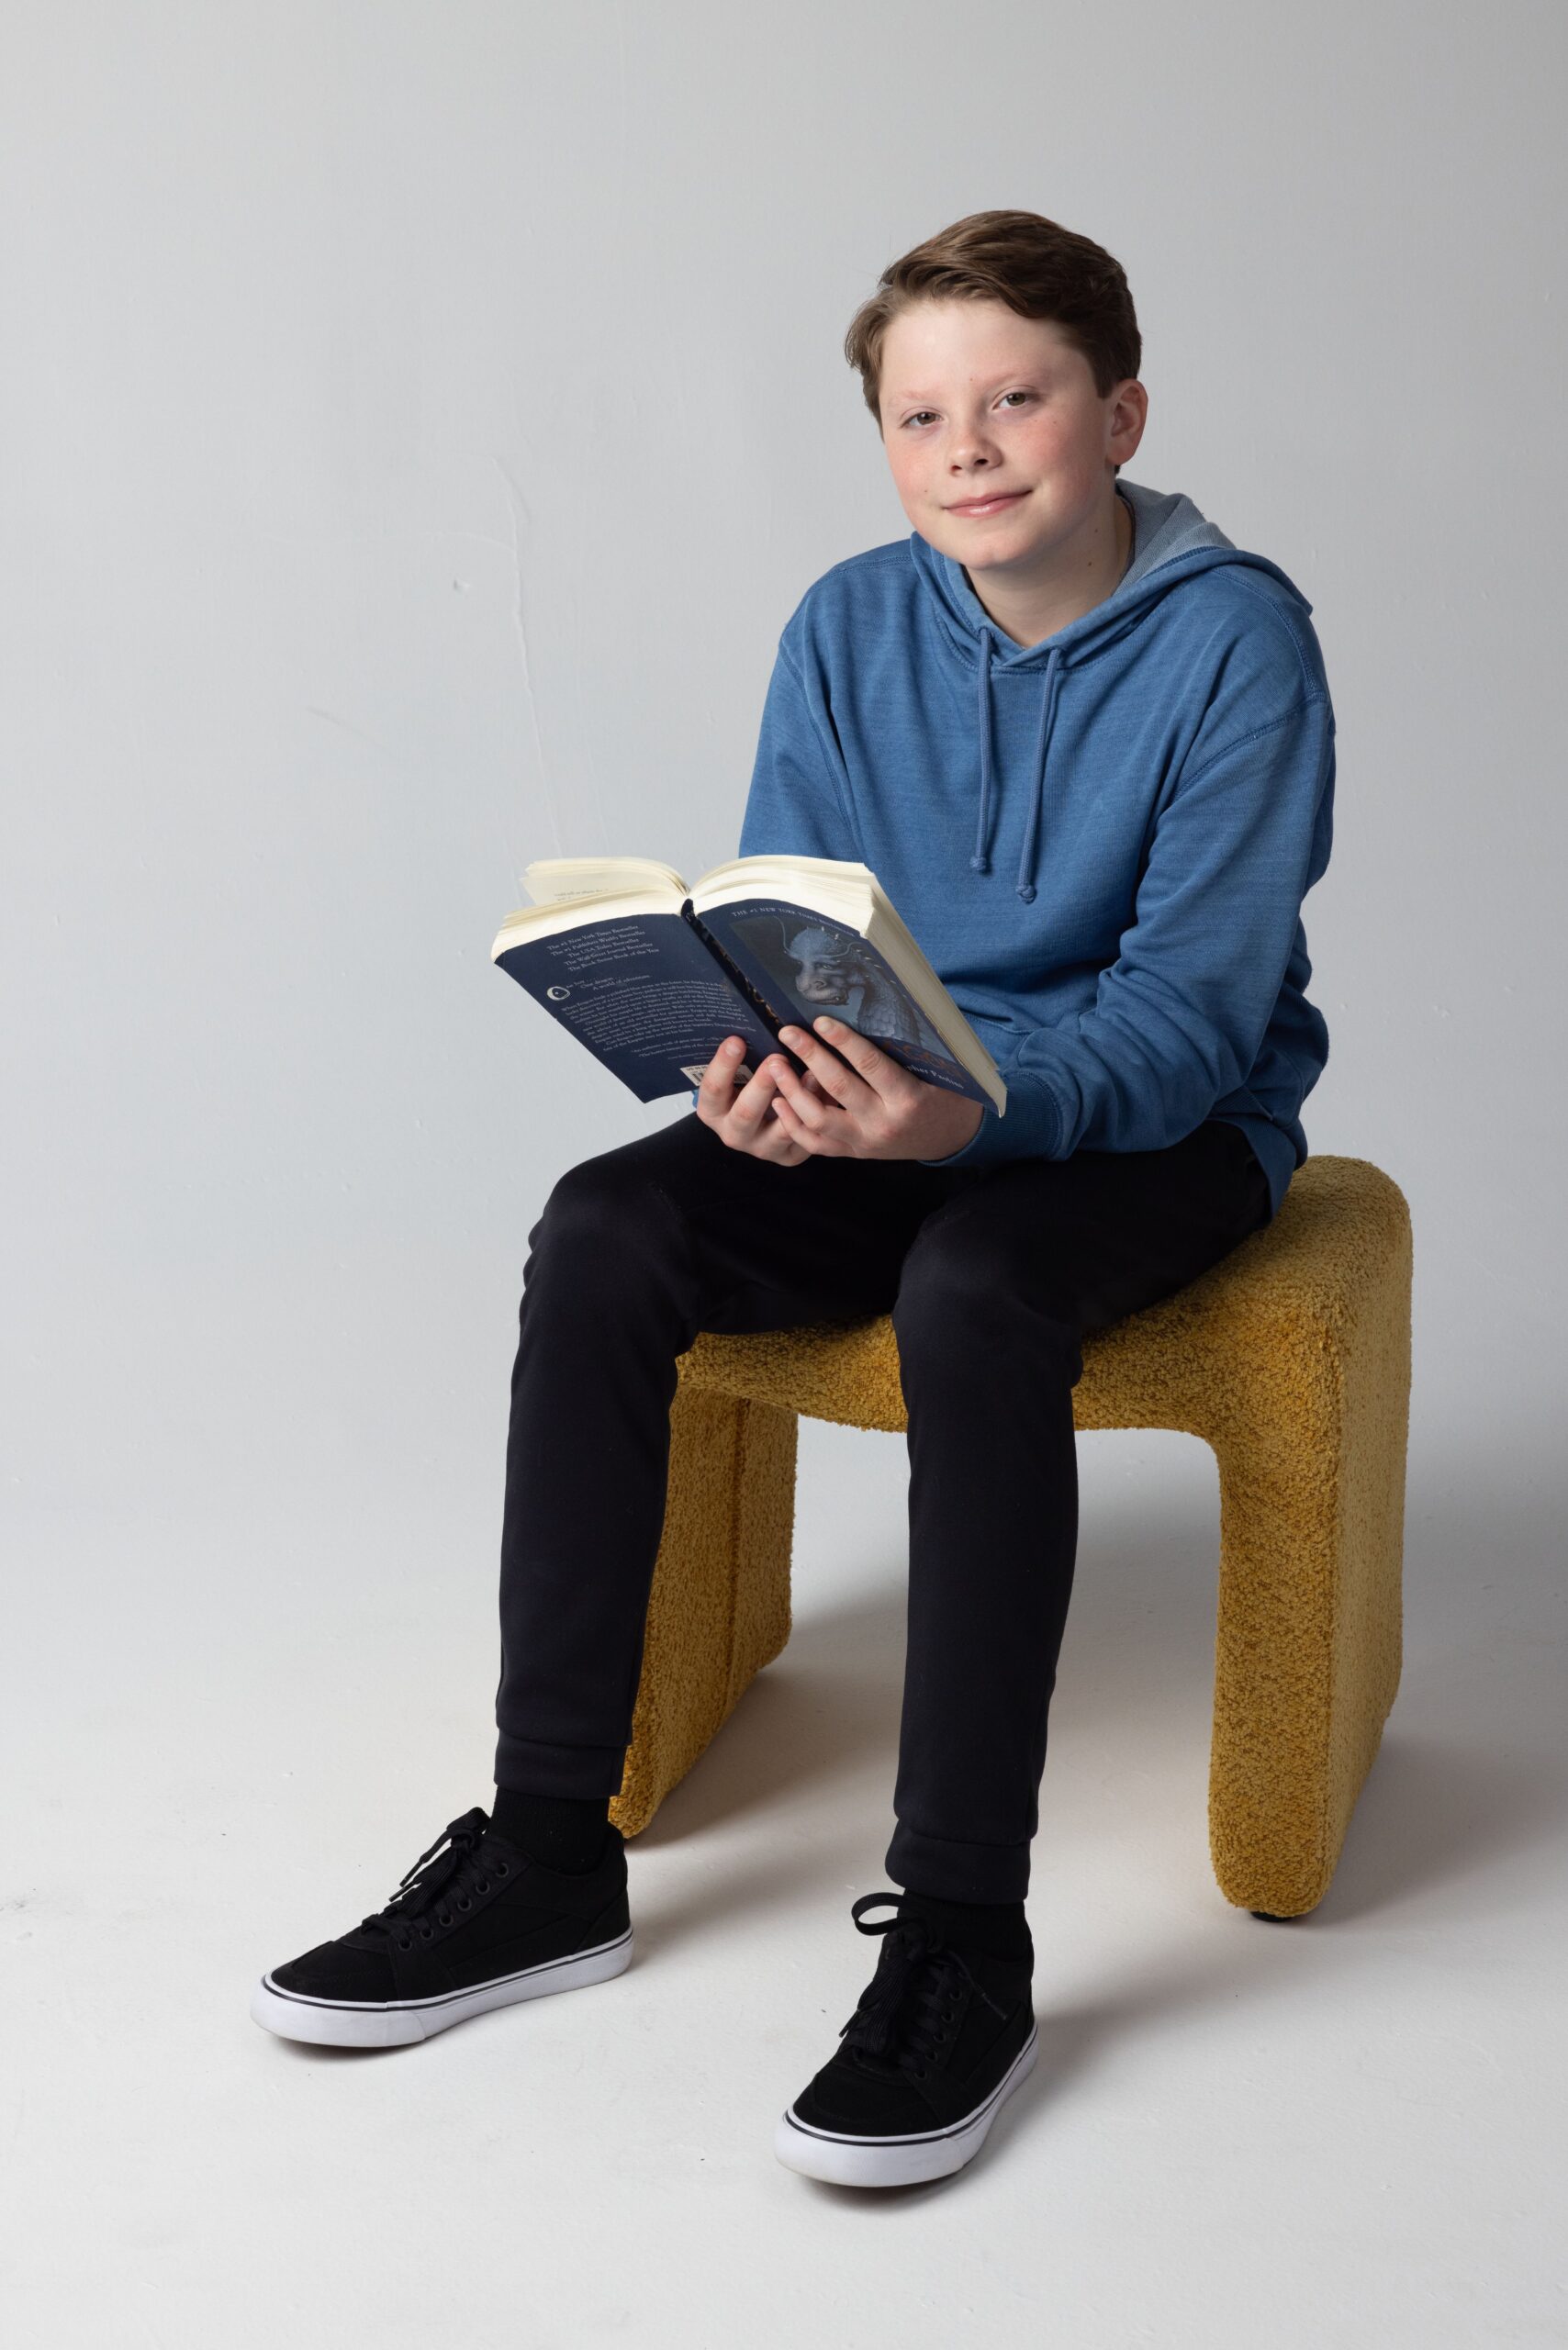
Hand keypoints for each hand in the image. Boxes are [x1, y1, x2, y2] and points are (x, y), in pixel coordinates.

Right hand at [694, 1036, 834, 1164]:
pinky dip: (817, 1111)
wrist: (762, 1124)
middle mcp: (734, 1133)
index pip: (712, 1090)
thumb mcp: (737, 1074)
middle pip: (746, 1113)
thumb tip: (752, 1020)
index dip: (724, 1066)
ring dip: (797, 1100)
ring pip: (781, 1129)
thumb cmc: (746, 1087)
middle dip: (762, 1085)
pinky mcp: (789, 1157)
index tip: (737, 1040)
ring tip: (810, 1073)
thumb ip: (741, 1057)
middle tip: (777, 1059)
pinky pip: (804, 1137)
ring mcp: (762, 1149)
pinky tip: (827, 1091)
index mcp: (713, 1111)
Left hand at [763, 1017, 985, 1160]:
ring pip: (818, 1119)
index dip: (843, 1040)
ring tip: (775, 1065)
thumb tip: (863, 1013)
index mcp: (907, 1098)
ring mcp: (865, 1143)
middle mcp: (883, 1123)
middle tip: (787, 1033)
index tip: (820, 1021)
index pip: (870, 1064)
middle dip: (810, 1056)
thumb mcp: (934, 1070)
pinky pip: (815, 1144)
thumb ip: (901, 1051)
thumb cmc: (943, 1093)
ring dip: (792, 1090)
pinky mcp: (854, 1154)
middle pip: (838, 1088)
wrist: (952, 1137)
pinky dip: (792, 1123)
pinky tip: (777, 1101)